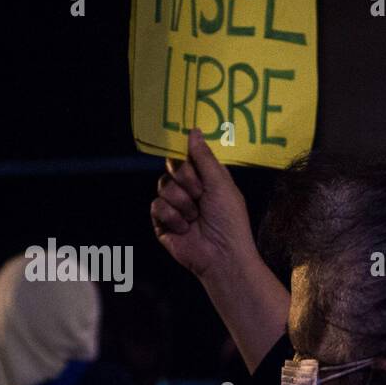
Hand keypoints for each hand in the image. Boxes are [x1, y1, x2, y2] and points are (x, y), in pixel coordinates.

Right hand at [150, 129, 255, 281]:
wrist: (221, 254)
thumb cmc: (229, 220)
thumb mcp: (220, 183)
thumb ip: (203, 157)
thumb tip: (193, 130)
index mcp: (205, 178)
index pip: (186, 156)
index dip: (187, 159)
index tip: (194, 164)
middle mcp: (188, 190)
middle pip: (171, 168)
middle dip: (186, 181)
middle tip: (200, 195)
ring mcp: (174, 206)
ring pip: (163, 186)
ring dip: (181, 202)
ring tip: (195, 217)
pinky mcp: (162, 223)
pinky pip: (156, 206)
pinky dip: (172, 217)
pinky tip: (184, 228)